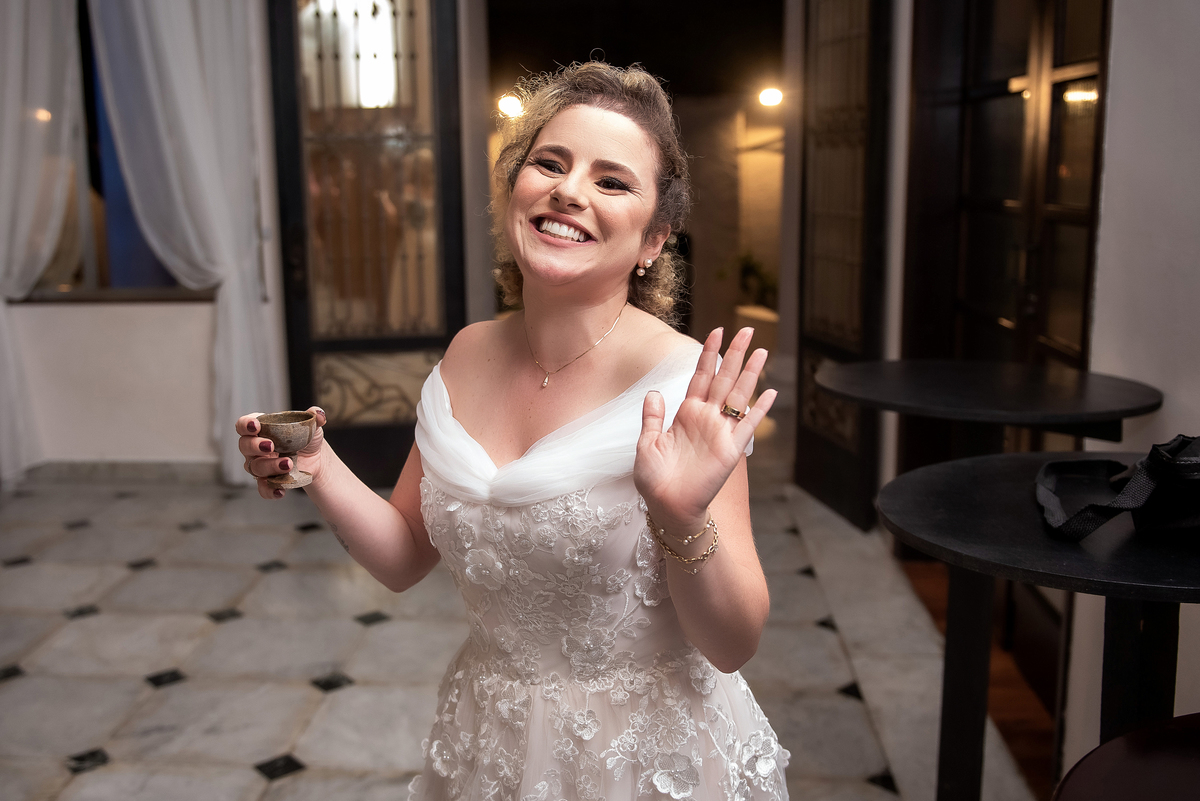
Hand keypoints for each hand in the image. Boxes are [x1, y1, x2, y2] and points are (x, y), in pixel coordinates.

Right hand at [235, 407, 327, 499]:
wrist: (317, 457)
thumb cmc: (306, 437)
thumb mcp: (310, 424)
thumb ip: (313, 417)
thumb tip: (318, 414)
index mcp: (262, 429)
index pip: (243, 425)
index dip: (246, 424)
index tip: (255, 426)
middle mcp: (255, 447)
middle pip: (244, 446)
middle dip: (255, 446)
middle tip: (271, 446)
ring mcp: (261, 465)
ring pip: (255, 467)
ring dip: (270, 466)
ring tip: (289, 464)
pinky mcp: (268, 480)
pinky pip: (263, 488)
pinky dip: (270, 490)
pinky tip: (281, 491)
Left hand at [634, 328, 776, 534]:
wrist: (666, 506)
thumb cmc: (654, 480)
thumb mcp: (646, 444)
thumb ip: (652, 418)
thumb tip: (655, 392)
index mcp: (686, 414)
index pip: (701, 376)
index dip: (709, 354)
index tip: (716, 331)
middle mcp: (707, 418)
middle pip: (724, 378)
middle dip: (736, 354)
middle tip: (748, 330)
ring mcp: (721, 432)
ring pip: (739, 395)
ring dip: (751, 374)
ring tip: (762, 351)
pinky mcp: (731, 449)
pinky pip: (748, 425)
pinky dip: (760, 409)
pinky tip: (771, 393)